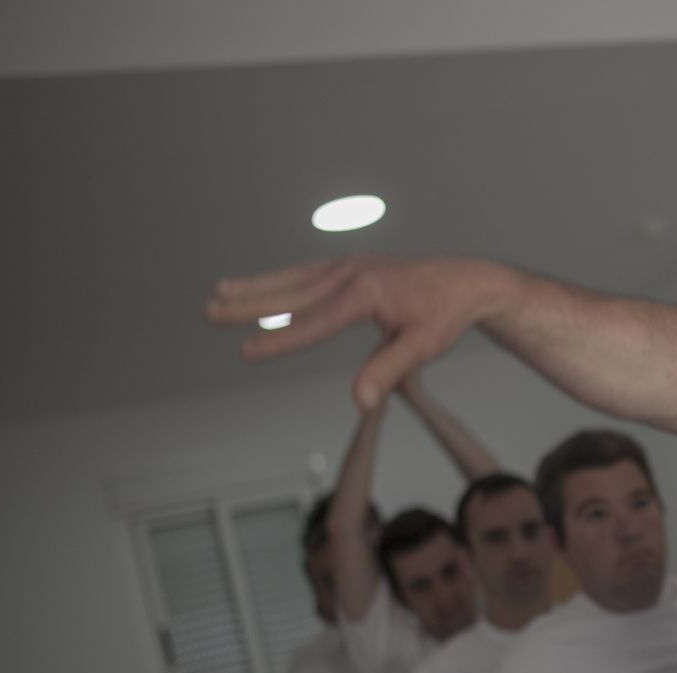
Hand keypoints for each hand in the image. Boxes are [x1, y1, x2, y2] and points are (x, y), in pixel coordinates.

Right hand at [205, 257, 505, 409]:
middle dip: (249, 303)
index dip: (280, 339)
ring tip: (217, 294)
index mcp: (366, 292)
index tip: (246, 351)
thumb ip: (388, 371)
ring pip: (293, 279)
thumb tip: (361, 402)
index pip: (316, 322)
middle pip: (292, 293)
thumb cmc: (445, 315)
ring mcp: (349, 267)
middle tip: (210, 311)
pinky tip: (256, 289)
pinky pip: (306, 275)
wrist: (467, 282)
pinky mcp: (350, 269)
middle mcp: (351, 273)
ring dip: (255, 287)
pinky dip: (278, 282)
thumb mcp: (422, 347)